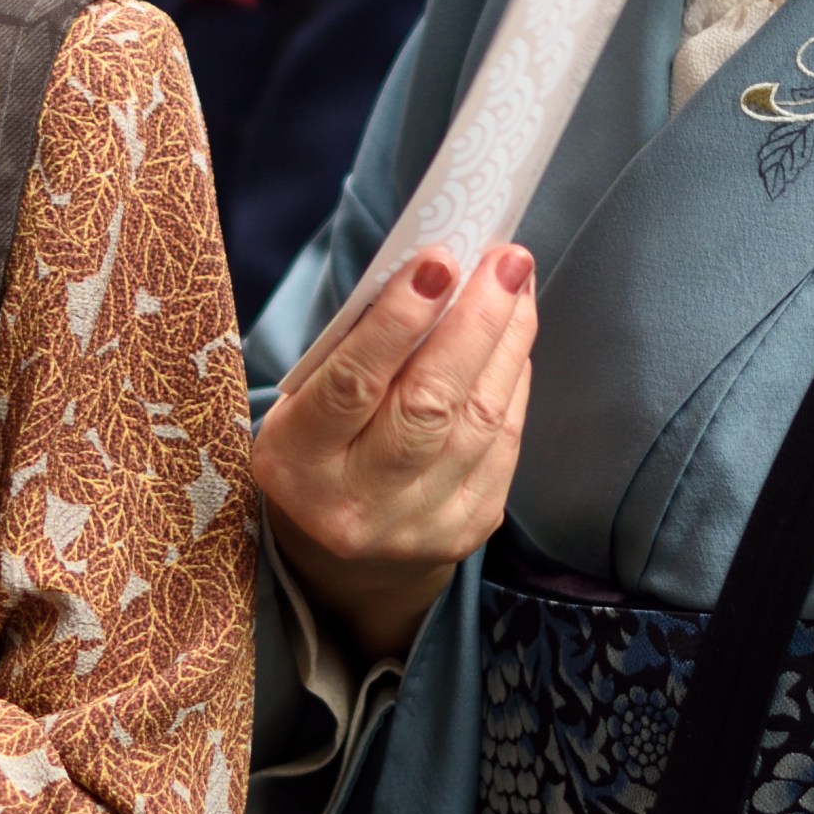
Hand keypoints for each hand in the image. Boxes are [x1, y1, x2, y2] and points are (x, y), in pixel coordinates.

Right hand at [250, 249, 537, 662]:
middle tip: (503, 258)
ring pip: (480, 418)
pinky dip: (512, 378)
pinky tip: (513, 335)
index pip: (352, 385)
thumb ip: (356, 350)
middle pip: (430, 403)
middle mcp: (358, 504)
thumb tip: (433, 274)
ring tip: (514, 280)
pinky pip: (505, 440)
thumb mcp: (306, 402)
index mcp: (298, 464)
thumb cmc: (322, 446)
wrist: (346, 555)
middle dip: (474, 321)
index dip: (398, 321)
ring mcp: (421, 524)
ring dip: (506, 340)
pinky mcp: (471, 527)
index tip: (438, 260)